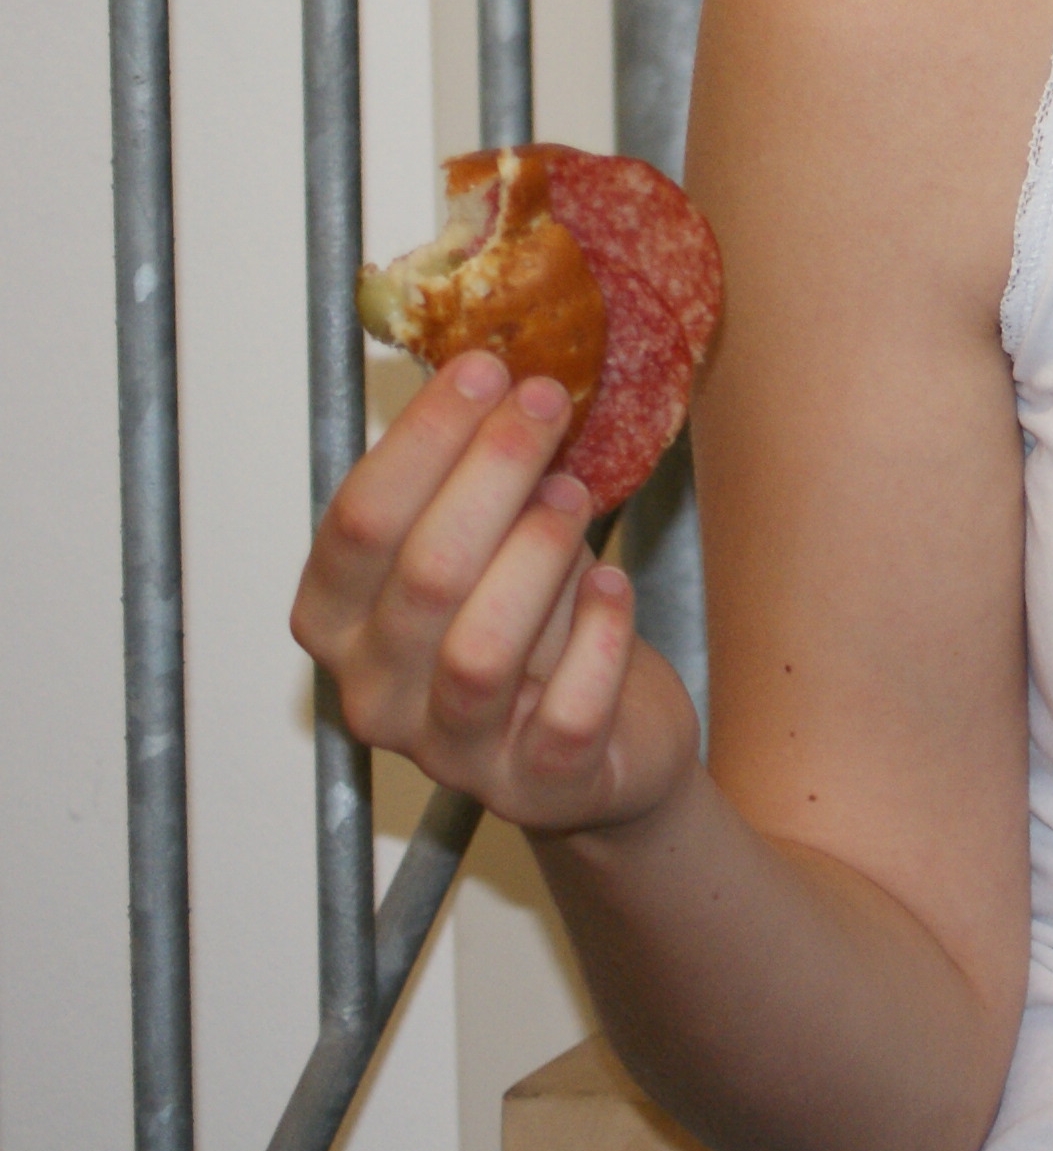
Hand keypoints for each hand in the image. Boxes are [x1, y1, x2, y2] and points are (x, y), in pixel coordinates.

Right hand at [292, 351, 698, 839]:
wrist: (608, 745)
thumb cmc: (535, 626)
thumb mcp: (486, 546)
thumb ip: (470, 479)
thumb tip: (498, 364)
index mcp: (338, 623)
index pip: (356, 524)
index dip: (422, 441)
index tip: (485, 369)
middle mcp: (375, 693)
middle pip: (421, 574)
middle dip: (490, 473)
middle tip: (546, 404)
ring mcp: (452, 751)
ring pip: (478, 650)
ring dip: (536, 556)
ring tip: (575, 495)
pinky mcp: (537, 786)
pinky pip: (566, 712)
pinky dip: (599, 639)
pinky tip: (616, 584)